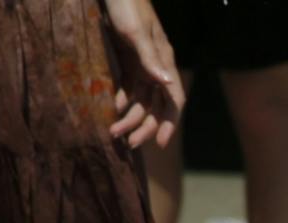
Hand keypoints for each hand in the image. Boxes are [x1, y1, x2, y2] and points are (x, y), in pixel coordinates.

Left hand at [104, 0, 183, 148]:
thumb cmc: (128, 6)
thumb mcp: (136, 33)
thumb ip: (151, 60)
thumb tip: (168, 85)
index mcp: (165, 63)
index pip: (174, 100)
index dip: (169, 123)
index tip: (161, 143)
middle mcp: (157, 68)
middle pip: (157, 106)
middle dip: (145, 127)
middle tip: (129, 144)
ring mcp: (143, 65)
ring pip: (141, 100)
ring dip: (130, 118)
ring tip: (114, 132)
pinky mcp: (128, 60)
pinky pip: (128, 88)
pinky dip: (123, 100)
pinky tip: (114, 109)